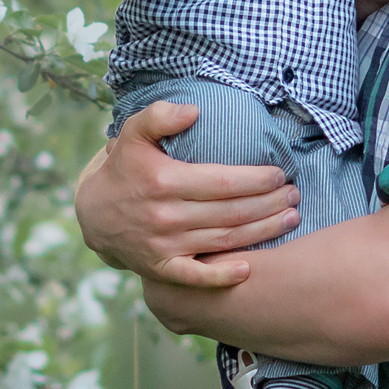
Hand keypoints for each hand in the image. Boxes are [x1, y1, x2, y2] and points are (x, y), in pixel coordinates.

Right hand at [72, 100, 299, 287]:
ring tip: (290, 219)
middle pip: (231, 212)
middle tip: (295, 195)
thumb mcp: (132, 133)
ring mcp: (164, 245)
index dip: (257, 180)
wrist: (93, 214)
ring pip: (224, 241)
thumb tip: (194, 110)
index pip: (224, 182)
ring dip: (262, 232)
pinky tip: (249, 268)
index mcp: (164, 181)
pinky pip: (195, 277)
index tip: (279, 173)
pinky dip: (222, 276)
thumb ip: (159, 116)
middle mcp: (166, 216)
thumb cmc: (123, 167)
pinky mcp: (161, 268)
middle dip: (269, 204)